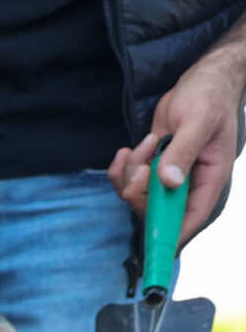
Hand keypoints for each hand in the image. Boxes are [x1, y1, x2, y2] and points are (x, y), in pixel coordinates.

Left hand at [109, 40, 245, 244]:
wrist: (201, 80)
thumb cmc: (209, 97)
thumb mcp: (199, 121)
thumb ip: (183, 152)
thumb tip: (169, 183)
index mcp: (210, 179)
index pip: (190, 219)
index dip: (169, 236)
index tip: (150, 251)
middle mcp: (189, 184)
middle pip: (154, 211)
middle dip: (139, 191)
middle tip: (141, 163)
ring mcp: (169, 177)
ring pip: (136, 196)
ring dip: (130, 173)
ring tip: (143, 145)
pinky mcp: (152, 167)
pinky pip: (127, 181)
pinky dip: (122, 167)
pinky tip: (127, 149)